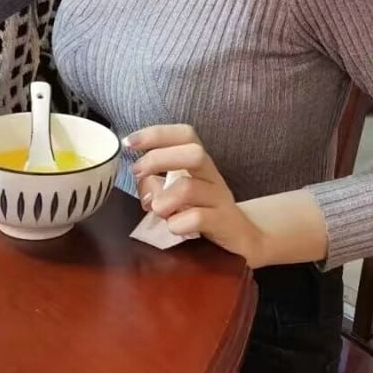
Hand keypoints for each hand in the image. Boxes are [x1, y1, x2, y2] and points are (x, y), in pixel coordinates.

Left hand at [127, 124, 266, 267]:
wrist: (242, 239)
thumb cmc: (203, 212)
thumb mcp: (179, 193)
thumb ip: (157, 183)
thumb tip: (138, 176)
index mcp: (201, 164)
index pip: (185, 135)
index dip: (157, 134)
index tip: (129, 142)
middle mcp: (212, 176)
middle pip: (193, 153)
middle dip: (158, 159)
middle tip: (137, 173)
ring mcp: (219, 199)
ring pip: (190, 187)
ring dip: (164, 198)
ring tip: (156, 209)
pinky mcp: (223, 223)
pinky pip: (198, 218)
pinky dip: (177, 224)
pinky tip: (173, 227)